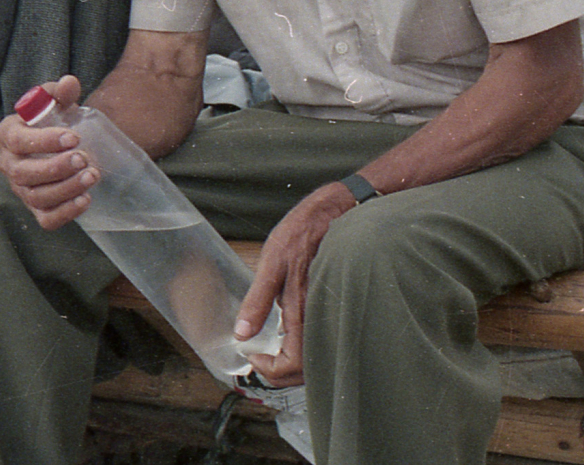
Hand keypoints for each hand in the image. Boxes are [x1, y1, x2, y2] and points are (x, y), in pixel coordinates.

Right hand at [0, 75, 102, 229]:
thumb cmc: (53, 122)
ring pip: (36, 197)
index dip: (44, 141)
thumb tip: (69, 83)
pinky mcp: (37, 209)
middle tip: (83, 158)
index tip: (74, 137)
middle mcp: (9, 165)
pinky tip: (86, 199)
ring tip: (92, 175)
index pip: (18, 141)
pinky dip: (65, 213)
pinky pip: (46, 219)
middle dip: (55, 168)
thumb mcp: (55, 103)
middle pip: (24, 173)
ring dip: (65, 189)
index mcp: (7, 135)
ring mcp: (22, 190)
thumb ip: (60, 92)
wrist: (58, 146)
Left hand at [236, 182, 356, 386]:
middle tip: (259, 358)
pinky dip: (306, 348)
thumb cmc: (304, 232)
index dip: (271, 370)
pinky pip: (325, 339)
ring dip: (293, 363)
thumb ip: (258, 301)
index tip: (253, 356)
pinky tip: (290, 335)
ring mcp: (334, 313)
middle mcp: (323, 316)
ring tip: (270, 350)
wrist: (341, 210)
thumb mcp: (272, 262)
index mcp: (305, 309)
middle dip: (280, 373)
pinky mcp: (339, 305)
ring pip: (318, 357)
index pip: (294, 364)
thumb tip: (242, 334)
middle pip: (308, 370)